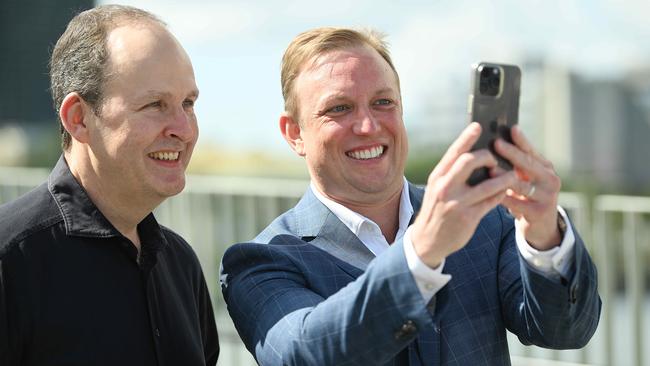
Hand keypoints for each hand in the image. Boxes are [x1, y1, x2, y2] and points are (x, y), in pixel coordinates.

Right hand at [410, 123, 516, 267]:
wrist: (426, 241)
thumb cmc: (436, 210)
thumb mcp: (436, 188)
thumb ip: (451, 173)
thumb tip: (474, 156)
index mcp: (437, 177)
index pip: (453, 152)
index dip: (466, 137)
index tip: (478, 126)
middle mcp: (445, 187)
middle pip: (469, 161)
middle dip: (487, 156)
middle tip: (494, 159)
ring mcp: (457, 203)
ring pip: (487, 184)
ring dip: (504, 178)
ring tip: (512, 175)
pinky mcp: (468, 218)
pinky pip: (491, 202)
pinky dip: (500, 195)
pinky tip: (504, 192)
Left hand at [494, 125, 561, 249]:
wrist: (541, 227)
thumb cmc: (527, 197)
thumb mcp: (527, 180)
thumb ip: (517, 165)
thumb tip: (496, 143)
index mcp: (546, 168)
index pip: (532, 151)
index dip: (522, 140)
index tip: (511, 128)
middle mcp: (550, 179)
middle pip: (528, 164)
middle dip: (511, 153)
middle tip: (496, 143)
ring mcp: (547, 196)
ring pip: (522, 184)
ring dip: (505, 176)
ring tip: (491, 169)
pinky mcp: (539, 213)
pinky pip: (517, 204)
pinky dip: (503, 198)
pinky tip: (490, 193)